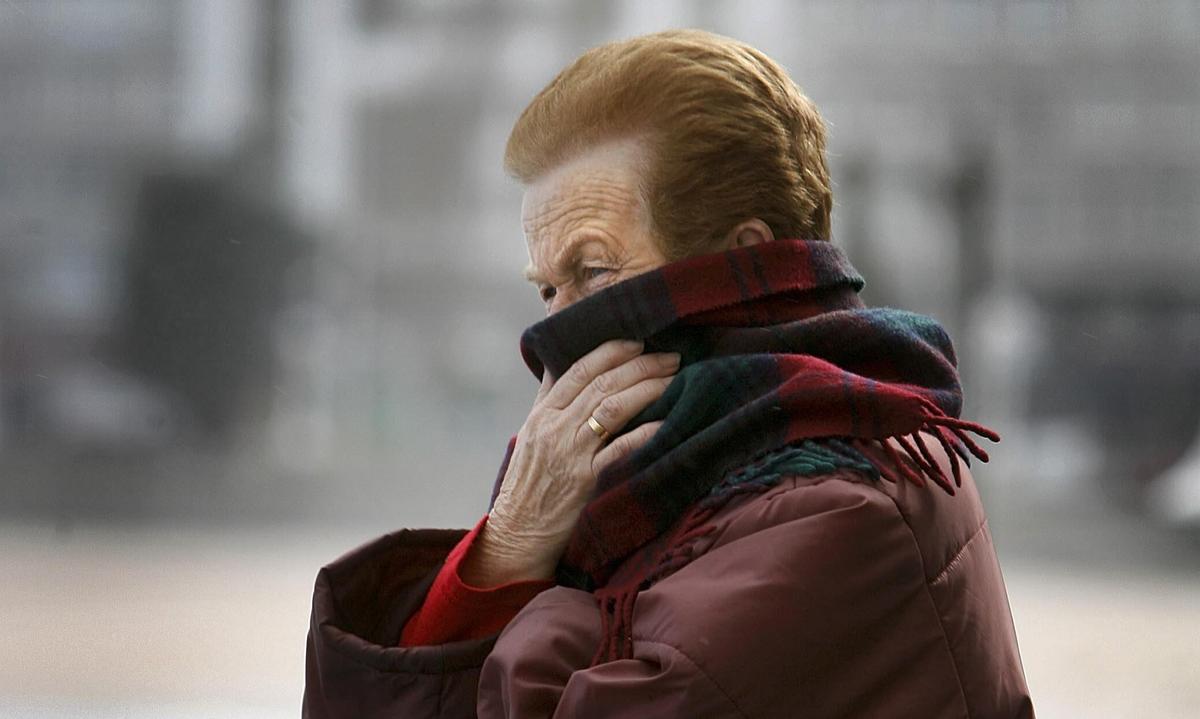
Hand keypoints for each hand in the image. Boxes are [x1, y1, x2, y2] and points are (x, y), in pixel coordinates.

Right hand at [461, 340, 678, 584]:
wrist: (518, 535)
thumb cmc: (528, 484)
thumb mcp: (529, 435)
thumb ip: (548, 398)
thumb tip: (560, 360)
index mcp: (542, 415)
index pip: (579, 370)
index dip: (612, 351)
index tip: (639, 342)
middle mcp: (555, 429)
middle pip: (603, 384)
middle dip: (641, 365)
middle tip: (671, 357)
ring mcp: (571, 454)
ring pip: (614, 408)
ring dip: (649, 388)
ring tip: (674, 379)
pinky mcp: (587, 482)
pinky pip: (622, 448)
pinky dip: (647, 431)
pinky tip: (668, 421)